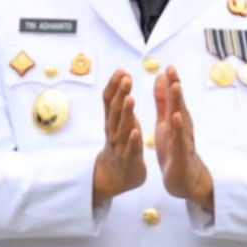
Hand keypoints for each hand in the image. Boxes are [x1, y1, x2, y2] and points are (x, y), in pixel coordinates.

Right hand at [92, 71, 146, 205]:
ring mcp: (120, 145)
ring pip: (122, 128)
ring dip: (126, 113)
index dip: (115, 85)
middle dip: (120, 93)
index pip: (110, 100)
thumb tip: (122, 74)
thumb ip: (120, 99)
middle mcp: (113, 130)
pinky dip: (133, 140)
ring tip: (130, 98)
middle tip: (126, 78)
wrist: (115, 175)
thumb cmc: (120, 142)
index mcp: (113, 120)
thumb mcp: (119, 119)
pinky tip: (136, 131)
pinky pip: (131, 149)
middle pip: (115, 110)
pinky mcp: (129, 159)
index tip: (122, 70)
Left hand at [154, 66, 212, 210]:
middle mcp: (182, 127)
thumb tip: (161, 78)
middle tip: (172, 69)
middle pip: (179, 104)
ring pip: (181, 119)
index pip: (174, 99)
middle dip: (175, 87)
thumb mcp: (165, 123)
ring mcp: (183, 140)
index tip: (168, 66)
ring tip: (176, 87)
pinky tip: (176, 118)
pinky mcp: (182, 155)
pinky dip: (178, 128)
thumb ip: (163, 102)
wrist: (185, 180)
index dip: (171, 83)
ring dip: (178, 103)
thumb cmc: (174, 150)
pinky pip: (180, 140)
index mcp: (176, 120)